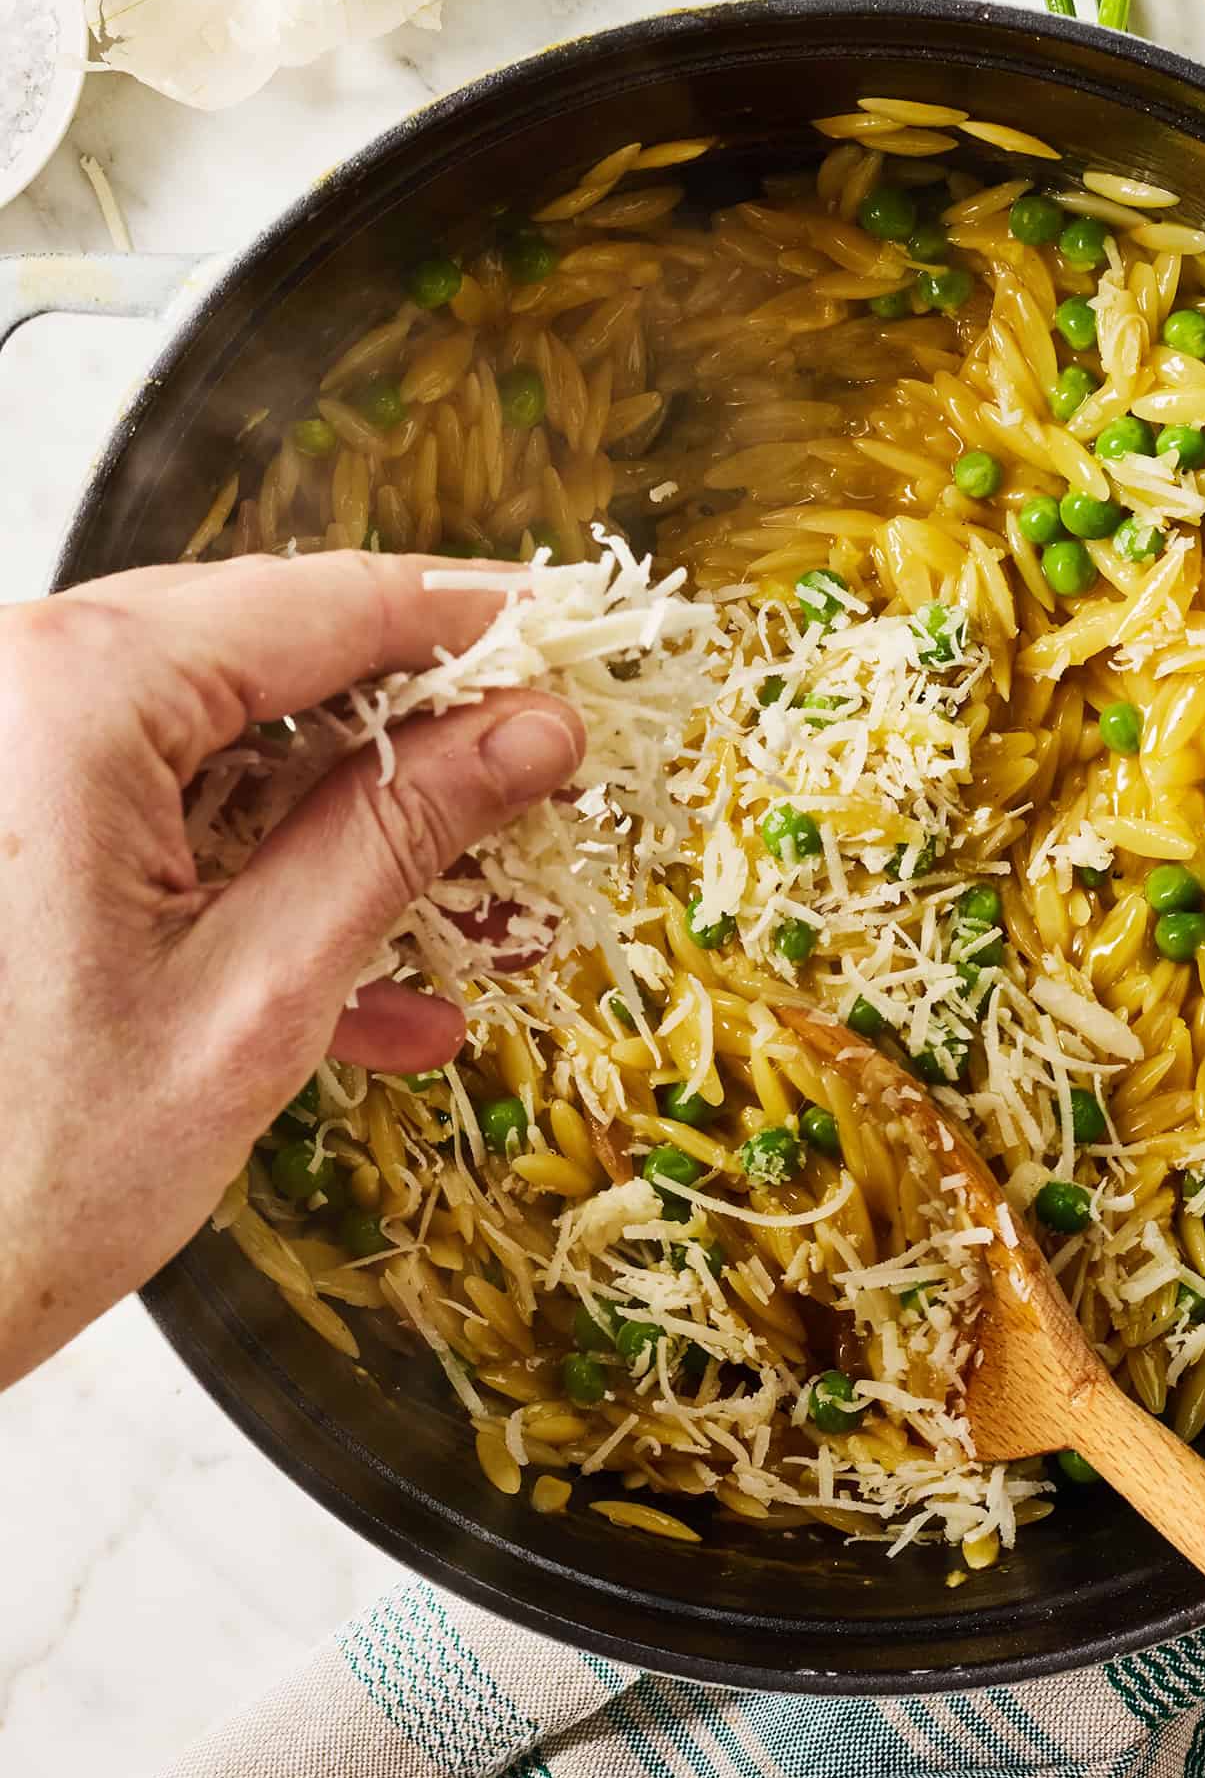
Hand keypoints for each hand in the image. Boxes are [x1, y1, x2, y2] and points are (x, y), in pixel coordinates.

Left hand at [0, 553, 583, 1389]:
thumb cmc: (17, 1174)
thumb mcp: (253, 1001)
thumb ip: (400, 836)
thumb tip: (535, 731)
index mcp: (74, 695)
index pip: (327, 602)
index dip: (473, 619)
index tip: (575, 641)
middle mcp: (20, 682)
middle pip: (276, 648)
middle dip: (417, 727)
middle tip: (538, 772)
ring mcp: (5, 745)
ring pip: (228, 726)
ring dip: (351, 816)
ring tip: (476, 909)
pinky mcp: (6, 813)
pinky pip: (158, 794)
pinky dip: (260, 866)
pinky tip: (371, 984)